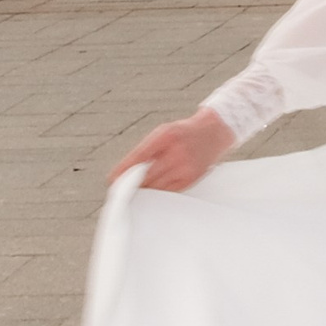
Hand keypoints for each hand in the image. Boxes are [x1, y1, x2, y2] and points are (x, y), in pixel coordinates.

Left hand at [112, 110, 232, 189]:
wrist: (214, 132)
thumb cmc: (184, 132)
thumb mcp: (164, 132)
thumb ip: (147, 150)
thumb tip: (127, 171)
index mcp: (166, 135)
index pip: (139, 156)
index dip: (123, 170)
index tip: (111, 179)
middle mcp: (176, 152)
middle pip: (147, 175)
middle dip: (131, 183)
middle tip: (119, 189)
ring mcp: (185, 166)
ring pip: (157, 186)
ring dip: (144, 190)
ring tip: (133, 192)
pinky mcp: (191, 178)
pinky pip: (169, 191)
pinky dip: (158, 192)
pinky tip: (151, 192)